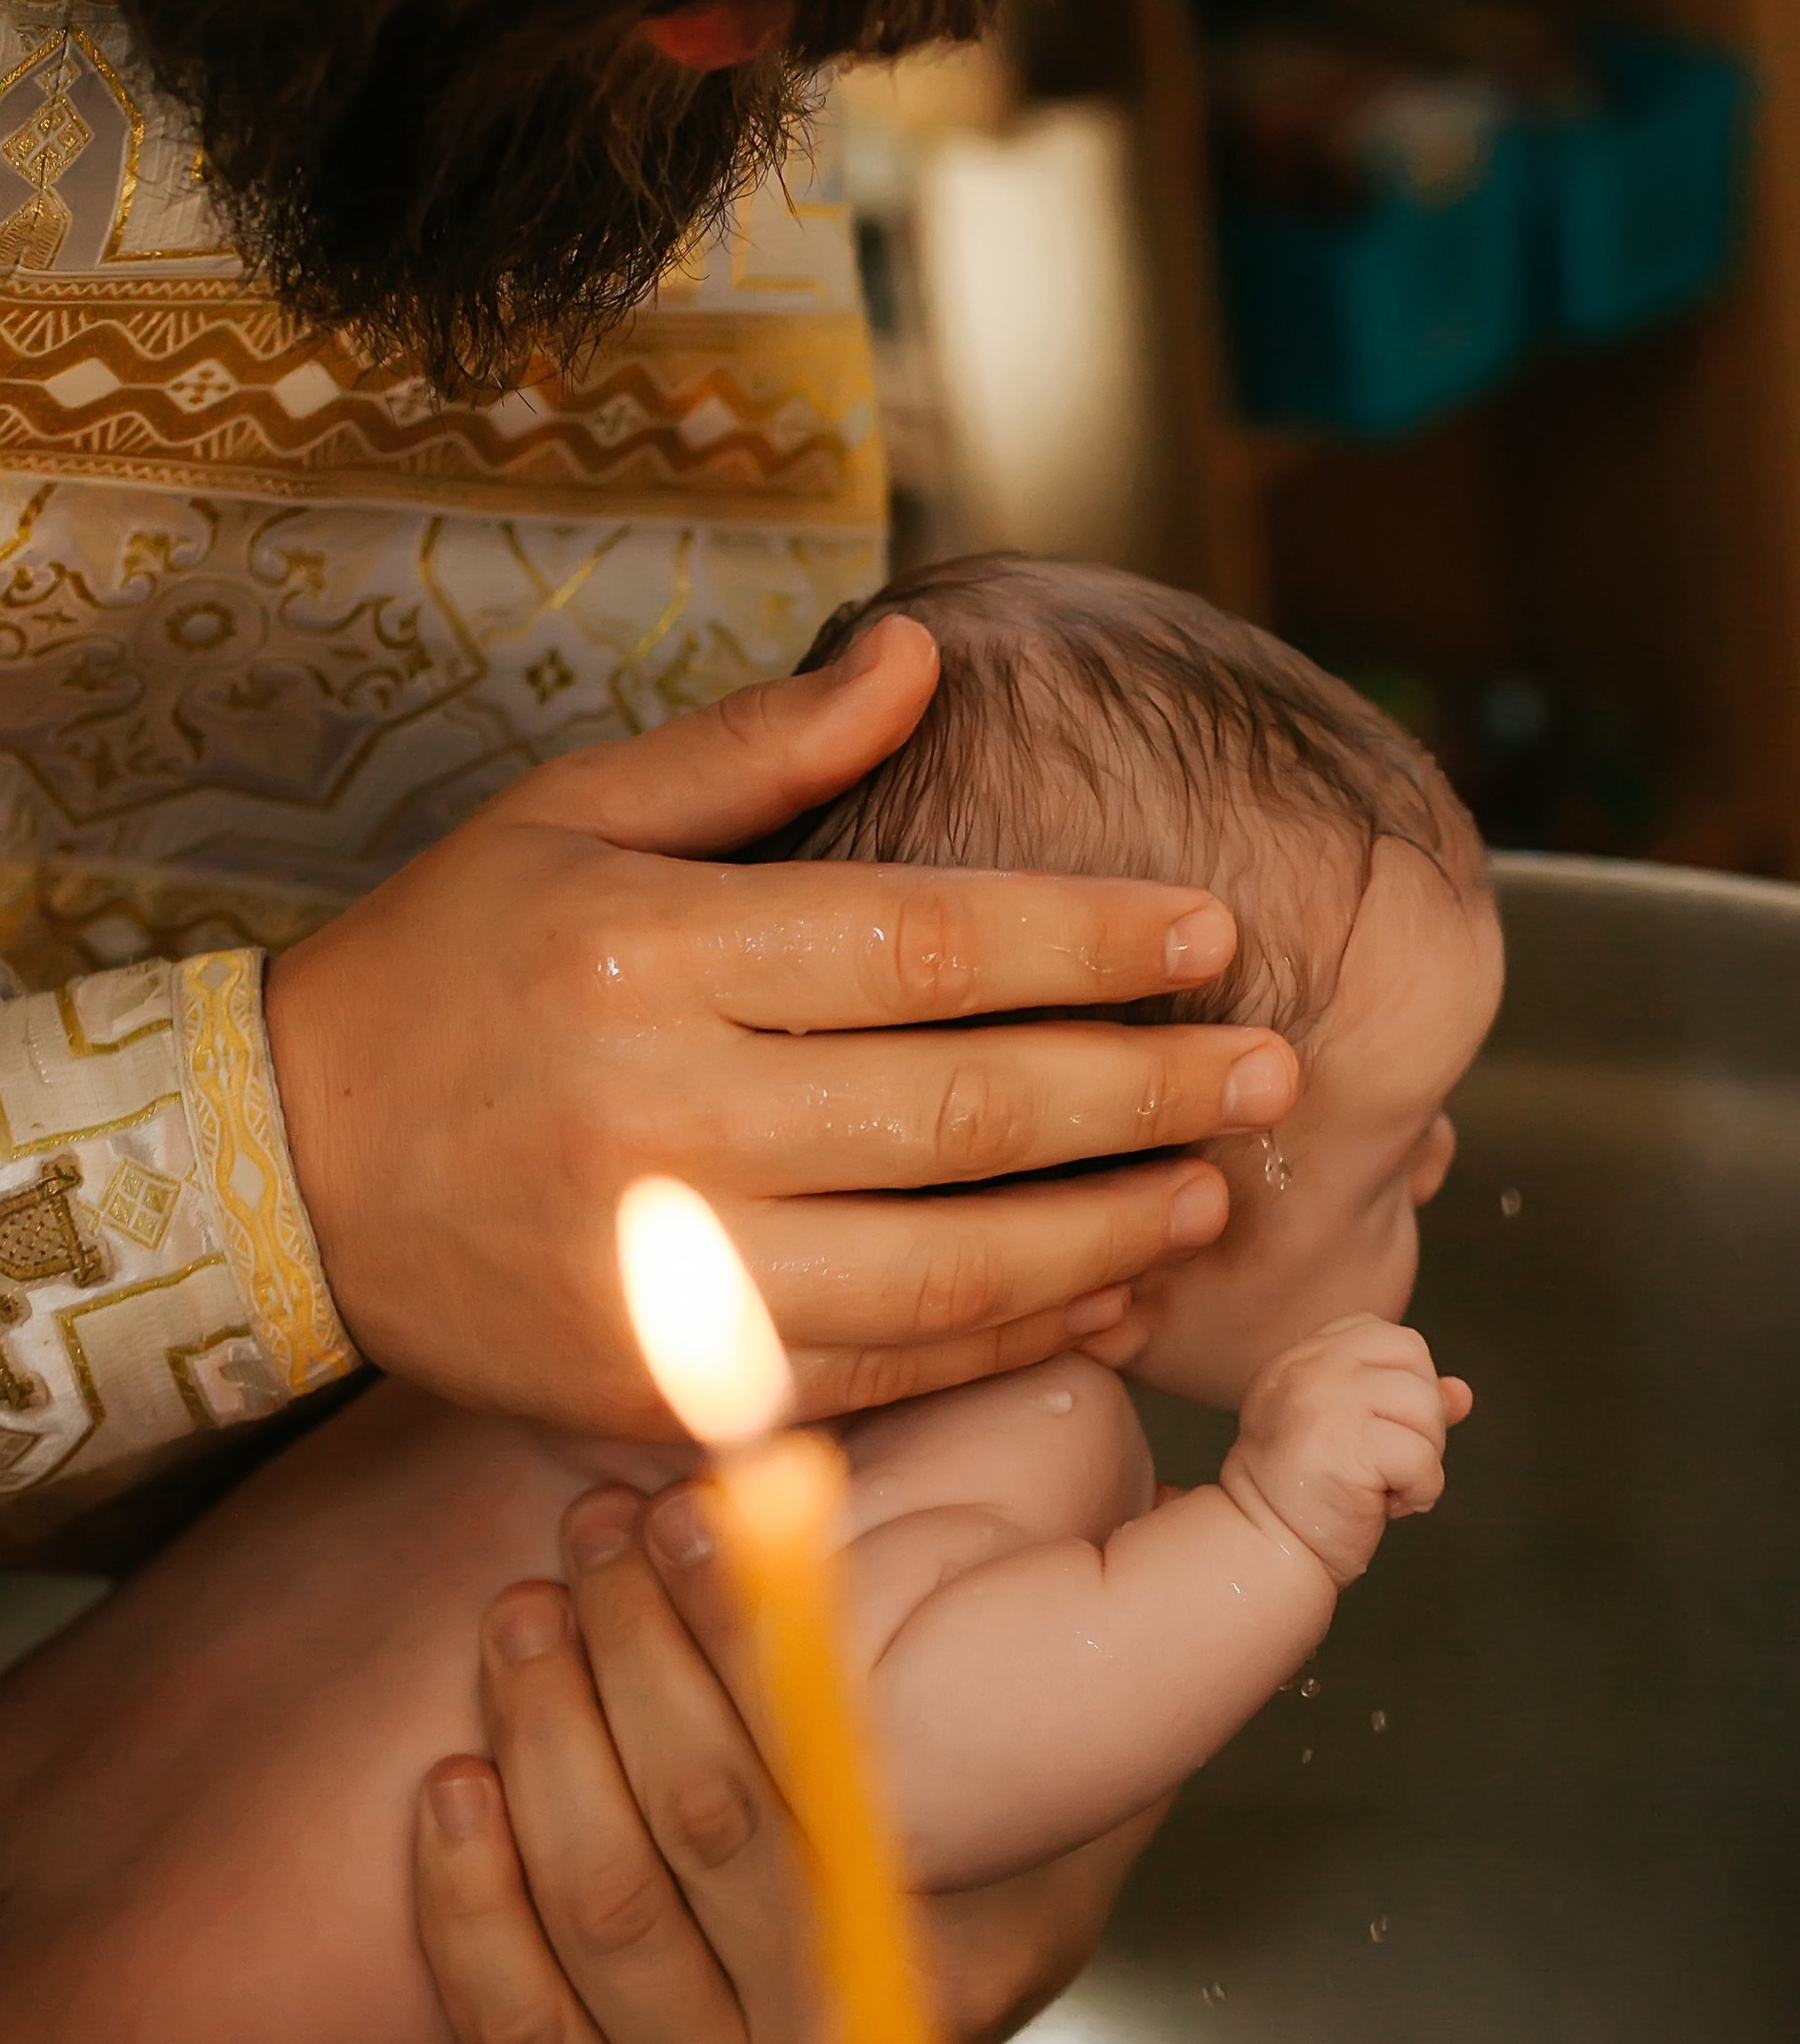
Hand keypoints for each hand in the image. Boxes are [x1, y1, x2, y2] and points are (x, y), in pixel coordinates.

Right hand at [265, 616, 1298, 1428]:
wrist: (282, 1173)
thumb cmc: (446, 971)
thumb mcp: (570, 816)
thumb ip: (760, 748)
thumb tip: (921, 657)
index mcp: (653, 956)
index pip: (927, 944)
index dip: (1091, 941)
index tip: (1213, 933)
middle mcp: (667, 1118)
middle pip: (967, 1109)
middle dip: (1144, 1089)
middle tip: (1272, 1069)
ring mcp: (670, 1272)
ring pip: (948, 1263)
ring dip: (1108, 1232)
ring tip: (1214, 1195)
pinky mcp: (671, 1386)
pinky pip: (885, 1370)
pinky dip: (1013, 1341)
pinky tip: (1108, 1298)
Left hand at [413, 1479, 1148, 2043]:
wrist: (921, 1989)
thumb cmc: (968, 1810)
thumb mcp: (1029, 1734)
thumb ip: (1018, 1629)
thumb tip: (989, 1442)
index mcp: (965, 1953)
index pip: (829, 1765)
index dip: (743, 1623)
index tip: (696, 1512)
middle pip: (701, 1821)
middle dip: (632, 1647)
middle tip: (595, 1535)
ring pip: (600, 1902)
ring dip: (542, 1732)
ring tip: (526, 1614)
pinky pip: (516, 2031)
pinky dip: (467, 1898)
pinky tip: (455, 1780)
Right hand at [1220, 1313, 1471, 1586]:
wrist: (1267, 1552)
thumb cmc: (1309, 1499)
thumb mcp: (1352, 1433)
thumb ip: (1403, 1403)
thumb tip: (1461, 1393)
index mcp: (1302, 1359)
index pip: (1384, 1334)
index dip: (1404, 1380)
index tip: (1381, 1427)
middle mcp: (1308, 1369)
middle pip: (1412, 1358)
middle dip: (1421, 1416)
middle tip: (1388, 1461)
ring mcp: (1323, 1401)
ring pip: (1424, 1405)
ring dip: (1424, 1456)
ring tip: (1385, 1485)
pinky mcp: (1344, 1445)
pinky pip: (1422, 1456)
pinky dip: (1422, 1490)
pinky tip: (1387, 1506)